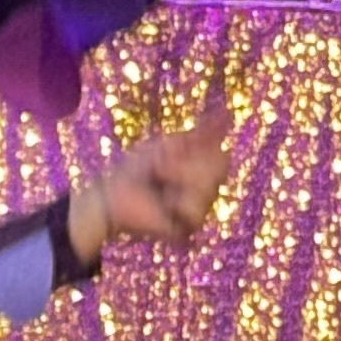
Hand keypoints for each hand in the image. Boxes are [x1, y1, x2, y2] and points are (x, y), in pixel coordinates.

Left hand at [68, 77, 230, 266]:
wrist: (112, 194)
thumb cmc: (136, 168)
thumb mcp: (170, 144)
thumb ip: (201, 132)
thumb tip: (228, 112)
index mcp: (203, 171)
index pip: (222, 158)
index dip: (200, 151)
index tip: (172, 151)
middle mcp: (205, 192)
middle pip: (220, 170)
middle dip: (187, 163)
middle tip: (161, 169)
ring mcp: (198, 210)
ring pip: (209, 189)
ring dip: (179, 179)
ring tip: (160, 183)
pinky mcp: (187, 228)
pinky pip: (196, 210)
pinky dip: (175, 202)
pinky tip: (163, 205)